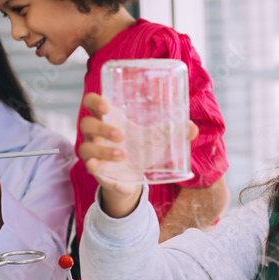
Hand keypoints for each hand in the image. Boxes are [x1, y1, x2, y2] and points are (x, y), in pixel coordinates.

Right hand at [77, 93, 198, 217]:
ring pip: (86, 146)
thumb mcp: (156, 140)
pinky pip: (88, 164)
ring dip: (104, 149)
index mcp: (110, 119)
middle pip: (87, 123)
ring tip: (124, 154)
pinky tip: (100, 166)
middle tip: (121, 134)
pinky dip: (94, 164)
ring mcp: (94, 151)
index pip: (91, 102)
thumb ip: (174, 132)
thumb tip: (192, 127)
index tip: (107, 107)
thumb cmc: (142, 150)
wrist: (135, 178)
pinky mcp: (97, 169)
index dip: (95, 102)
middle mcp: (97, 133)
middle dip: (102, 127)